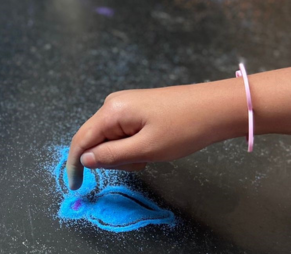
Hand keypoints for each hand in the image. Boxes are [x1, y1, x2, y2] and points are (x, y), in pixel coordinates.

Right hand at [66, 79, 247, 189]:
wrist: (216, 107)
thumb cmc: (183, 129)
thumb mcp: (146, 149)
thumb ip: (111, 155)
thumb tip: (84, 160)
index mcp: (111, 111)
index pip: (81, 140)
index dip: (74, 164)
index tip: (75, 186)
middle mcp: (113, 104)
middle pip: (96, 140)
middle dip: (111, 158)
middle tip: (142, 163)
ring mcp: (125, 104)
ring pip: (111, 139)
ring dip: (125, 154)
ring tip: (152, 154)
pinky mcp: (136, 108)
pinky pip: (123, 132)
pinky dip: (133, 145)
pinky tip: (153, 146)